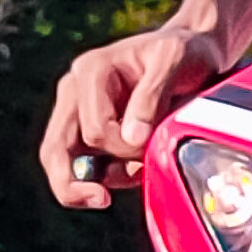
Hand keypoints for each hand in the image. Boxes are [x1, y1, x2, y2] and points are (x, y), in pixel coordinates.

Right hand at [38, 16, 220, 211]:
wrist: (195, 51)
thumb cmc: (186, 52)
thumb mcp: (175, 60)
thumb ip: (151, 97)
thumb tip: (131, 139)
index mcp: (91, 71)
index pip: (94, 131)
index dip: (125, 149)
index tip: (154, 146)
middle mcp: (75, 92)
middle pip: (55, 151)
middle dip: (77, 183)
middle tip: (102, 200)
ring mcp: (78, 113)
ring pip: (63, 164)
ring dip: (99, 181)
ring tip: (137, 172)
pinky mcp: (89, 132)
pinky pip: (84, 168)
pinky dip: (107, 179)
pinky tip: (134, 169)